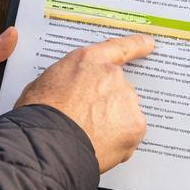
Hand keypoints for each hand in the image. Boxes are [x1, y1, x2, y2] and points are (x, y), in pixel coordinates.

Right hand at [15, 34, 153, 172]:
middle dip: (107, 103)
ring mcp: (126, 99)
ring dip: (113, 122)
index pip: (120, 47)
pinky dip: (120, 141)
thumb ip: (69, 79)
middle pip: (119, 88)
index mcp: (89, 60)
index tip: (149, 43)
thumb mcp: (45, 82)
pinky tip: (100, 145)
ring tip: (89, 135)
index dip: (136, 45)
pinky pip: (130, 133)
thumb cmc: (40, 116)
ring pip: (125, 112)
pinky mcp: (135, 124)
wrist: (48, 145)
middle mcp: (112, 75)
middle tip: (86, 120)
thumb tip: (71, 89)